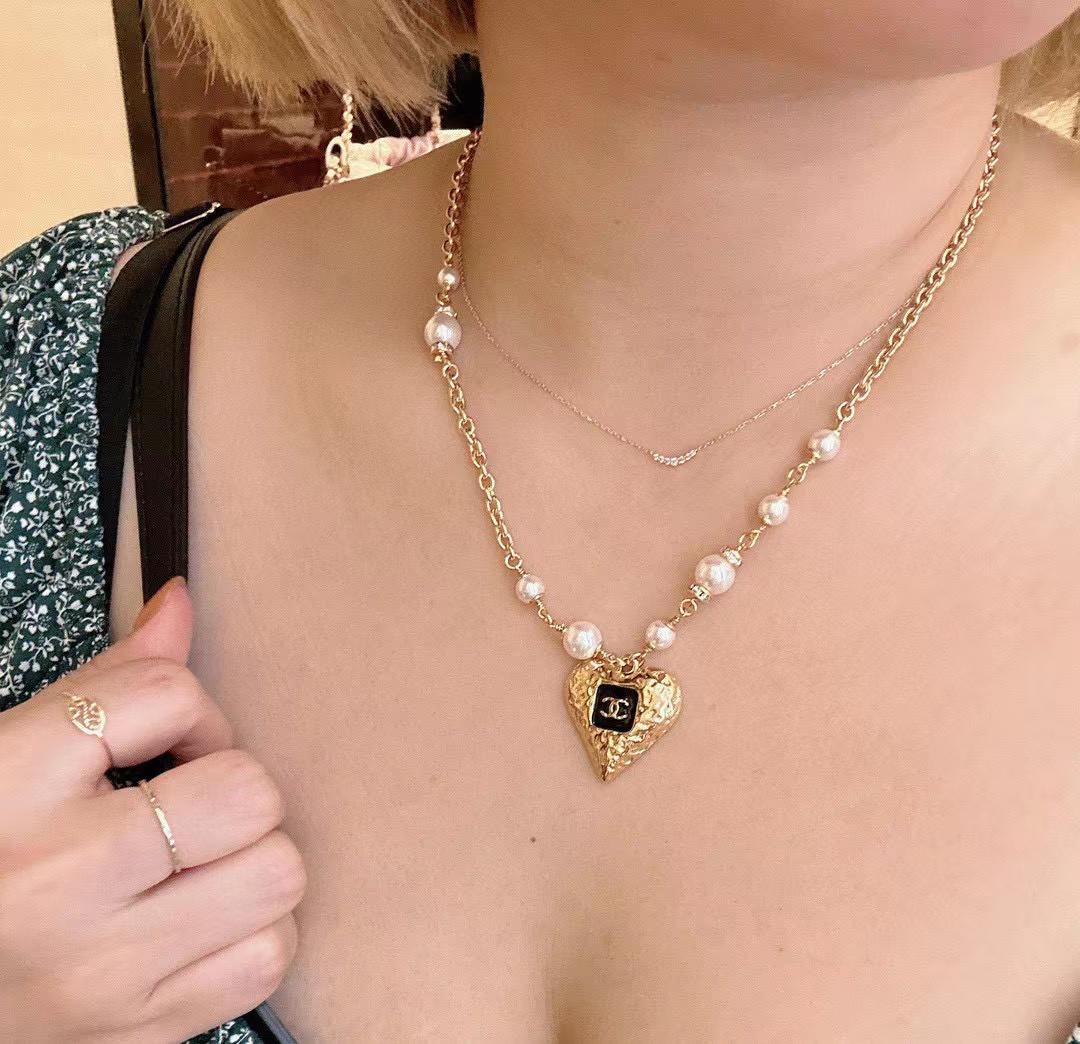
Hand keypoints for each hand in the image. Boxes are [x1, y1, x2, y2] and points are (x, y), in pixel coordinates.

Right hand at [0, 578, 304, 1042]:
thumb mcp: (14, 754)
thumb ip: (105, 681)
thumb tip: (182, 601)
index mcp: (8, 789)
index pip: (165, 694)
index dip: (191, 707)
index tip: (167, 738)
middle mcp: (52, 883)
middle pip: (245, 793)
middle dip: (235, 786)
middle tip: (194, 801)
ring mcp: (97, 972)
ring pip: (275, 874)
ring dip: (255, 857)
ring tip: (201, 861)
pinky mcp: (134, 1032)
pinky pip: (267, 959)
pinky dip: (255, 931)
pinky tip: (203, 920)